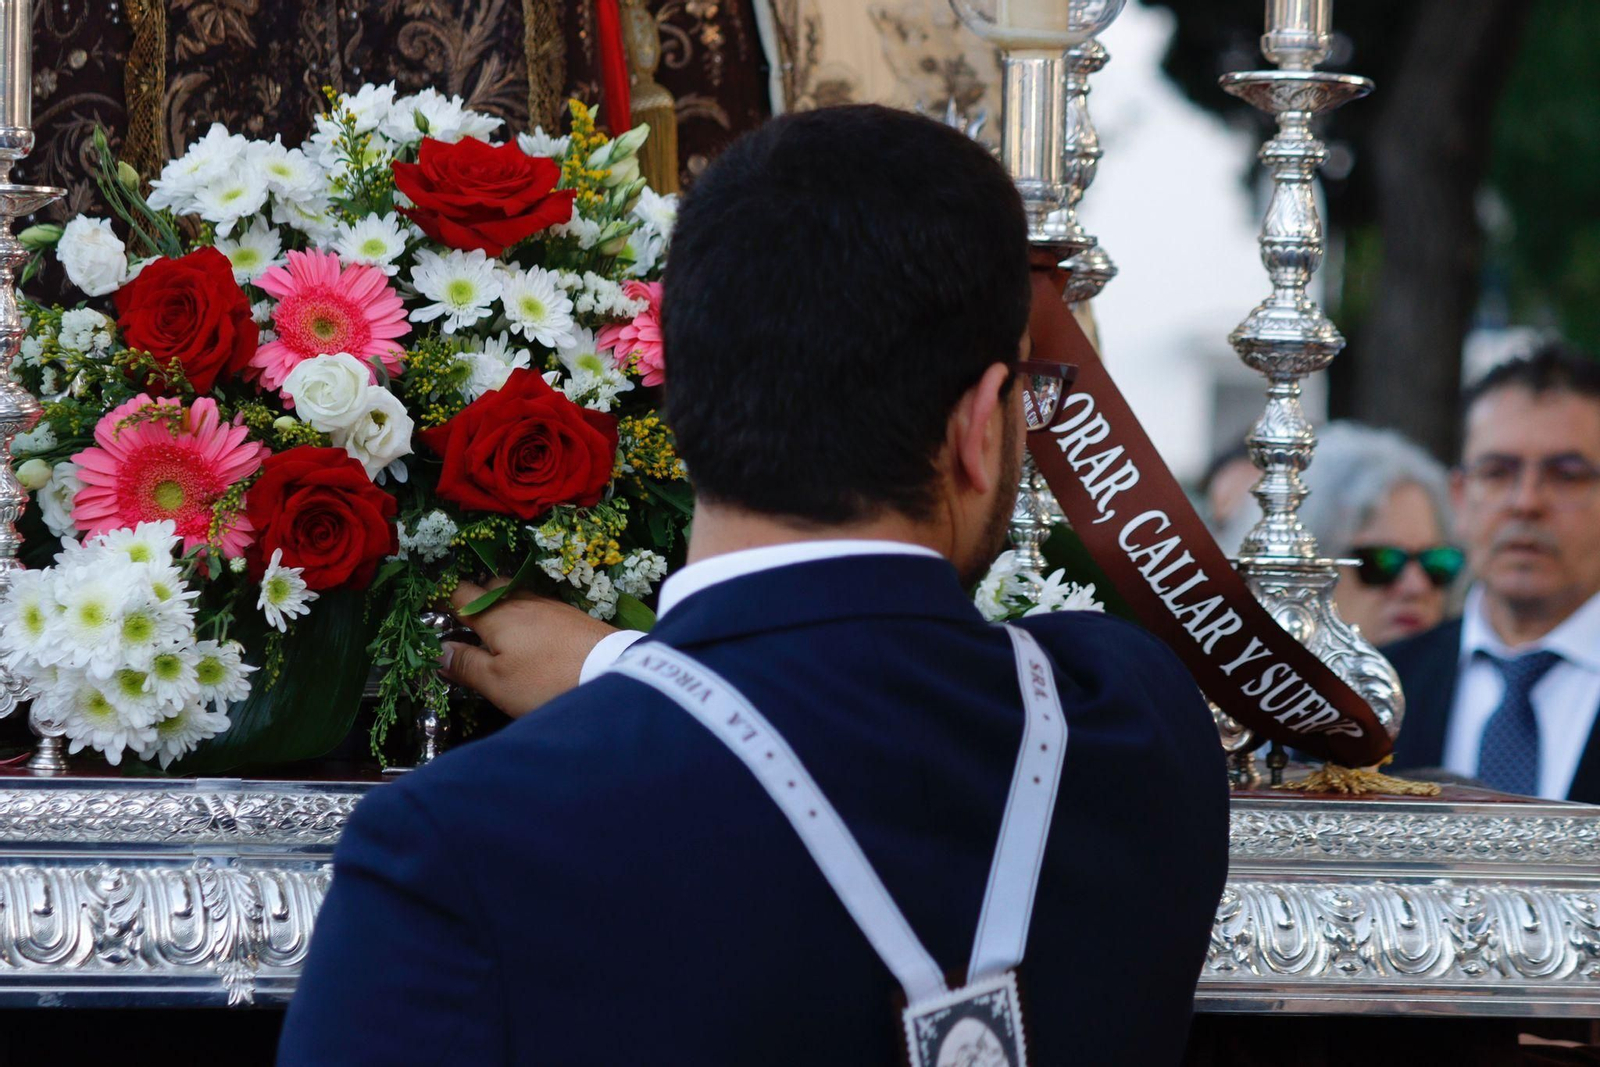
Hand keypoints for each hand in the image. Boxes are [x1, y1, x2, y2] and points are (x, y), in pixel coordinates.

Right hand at [440, 580, 620, 717]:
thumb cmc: (546, 681)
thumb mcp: (497, 682)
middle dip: (474, 598)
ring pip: (517, 595)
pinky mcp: (572, 616)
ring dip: (502, 606)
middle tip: (464, 620)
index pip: (460, 594)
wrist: (612, 673)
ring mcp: (550, 606)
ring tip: (496, 631)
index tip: (431, 609)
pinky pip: (540, 607)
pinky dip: (527, 616)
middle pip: (490, 587)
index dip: (442, 599)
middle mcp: (522, 601)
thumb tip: (439, 650)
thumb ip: (466, 665)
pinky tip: (532, 635)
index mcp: (496, 614)